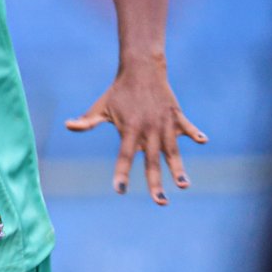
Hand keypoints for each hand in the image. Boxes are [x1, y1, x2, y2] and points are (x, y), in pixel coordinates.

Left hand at [65, 57, 206, 203]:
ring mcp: (165, 122)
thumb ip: (87, 121)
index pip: (124, 156)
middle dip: (156, 182)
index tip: (120, 190)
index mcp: (129, 129)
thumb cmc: (118, 92)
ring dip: (179, 167)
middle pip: (152, 160)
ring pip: (173, 149)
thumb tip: (68, 125)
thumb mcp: (101, 107)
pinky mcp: (176, 115)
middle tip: (160, 202)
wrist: (141, 69)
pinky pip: (187, 126)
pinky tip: (203, 141)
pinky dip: (194, 132)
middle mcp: (148, 128)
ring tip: (184, 185)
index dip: (122, 173)